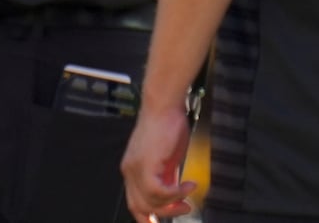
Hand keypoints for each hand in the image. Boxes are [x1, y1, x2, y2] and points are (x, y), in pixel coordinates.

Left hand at [121, 104, 197, 219]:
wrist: (164, 106)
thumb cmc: (167, 127)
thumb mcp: (167, 160)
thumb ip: (167, 178)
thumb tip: (174, 197)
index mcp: (132, 170)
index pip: (134, 202)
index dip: (146, 217)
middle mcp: (129, 170)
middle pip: (139, 207)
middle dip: (164, 214)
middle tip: (185, 208)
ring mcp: (134, 167)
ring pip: (150, 202)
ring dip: (174, 203)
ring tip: (189, 195)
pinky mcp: (144, 163)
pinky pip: (158, 192)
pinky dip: (176, 194)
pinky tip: (189, 185)